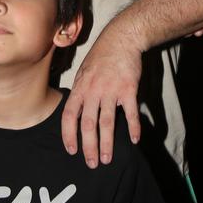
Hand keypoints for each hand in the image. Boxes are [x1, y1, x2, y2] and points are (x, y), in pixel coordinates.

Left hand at [61, 26, 141, 167]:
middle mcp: (93, 90)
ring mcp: (111, 90)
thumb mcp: (84, 72)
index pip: (69, 115)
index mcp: (80, 87)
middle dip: (89, 147)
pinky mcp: (128, 89)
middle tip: (92, 164)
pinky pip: (130, 113)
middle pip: (87, 124)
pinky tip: (134, 140)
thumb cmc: (101, 56)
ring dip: (107, 143)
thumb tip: (75, 112)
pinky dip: (133, 128)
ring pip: (107, 122)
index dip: (68, 135)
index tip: (72, 150)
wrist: (121, 38)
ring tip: (107, 159)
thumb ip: (81, 92)